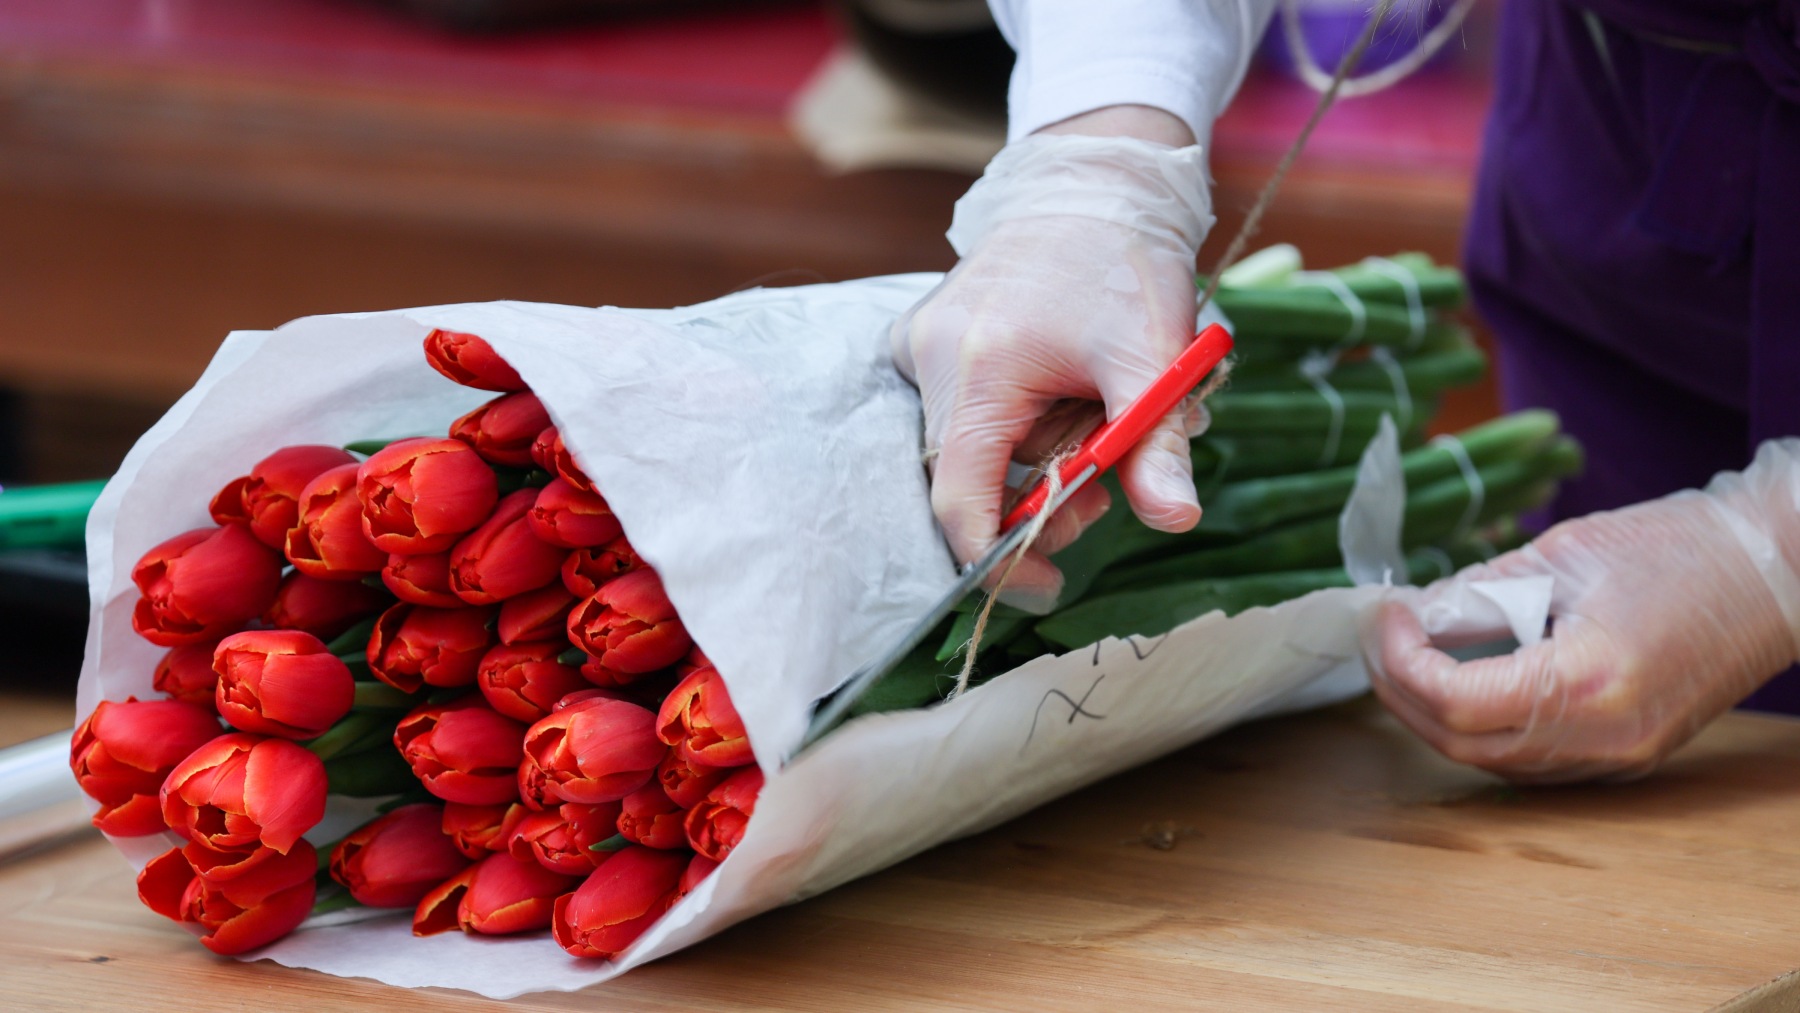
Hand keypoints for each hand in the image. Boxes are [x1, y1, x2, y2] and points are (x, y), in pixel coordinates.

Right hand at [892, 109, 1213, 610]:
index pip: (961, 503)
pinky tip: (1056, 393)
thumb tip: (1175, 519)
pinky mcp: (923, 335)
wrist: (1092, 181)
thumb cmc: (1123, 262)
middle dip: (1038, 500)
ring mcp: (919, 343)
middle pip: (968, 479)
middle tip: (1103, 485)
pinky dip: (1012, 424)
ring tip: (1090, 421)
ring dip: (1032, 459)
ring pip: (968, 447)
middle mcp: (928, 357)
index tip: (1048, 586)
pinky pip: (961, 411)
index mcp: (976, 369)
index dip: (1002, 560)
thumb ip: (1157, 444)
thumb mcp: (1153, 357)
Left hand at [1364, 440, 1799, 782]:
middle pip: (1462, 744)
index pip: (1454, 699)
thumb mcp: (1561, 554)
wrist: (1776, 570)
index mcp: (1587, 683)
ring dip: (1437, 712)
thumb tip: (1413, 616)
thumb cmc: (1678, 547)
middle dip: (1404, 691)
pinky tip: (1463, 677)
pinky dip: (1483, 724)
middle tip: (1381, 638)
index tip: (1385, 614)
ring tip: (1410, 654)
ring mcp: (1618, 757)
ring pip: (1492, 760)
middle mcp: (1602, 738)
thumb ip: (1478, 593)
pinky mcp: (1626, 755)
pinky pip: (1530, 759)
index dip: (1401, 659)